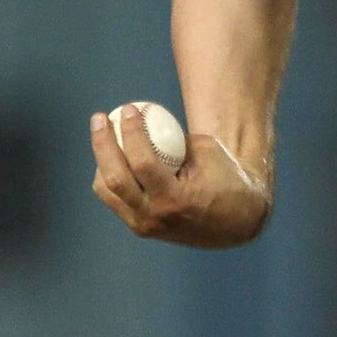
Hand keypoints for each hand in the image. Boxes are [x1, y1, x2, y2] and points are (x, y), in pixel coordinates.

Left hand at [89, 110, 270, 248]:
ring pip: (106, 190)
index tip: (129, 109)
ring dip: (101, 160)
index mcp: (177, 200)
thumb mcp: (207, 152)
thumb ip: (173, 140)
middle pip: (114, 178)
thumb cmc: (226, 179)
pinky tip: (115, 157)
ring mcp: (145, 226)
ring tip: (105, 137)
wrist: (237, 221)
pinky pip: (114, 198)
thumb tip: (141, 122)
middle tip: (99, 118)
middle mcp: (155, 217)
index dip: (131, 132)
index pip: (142, 163)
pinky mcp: (140, 227)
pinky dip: (109, 176)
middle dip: (101, 143)